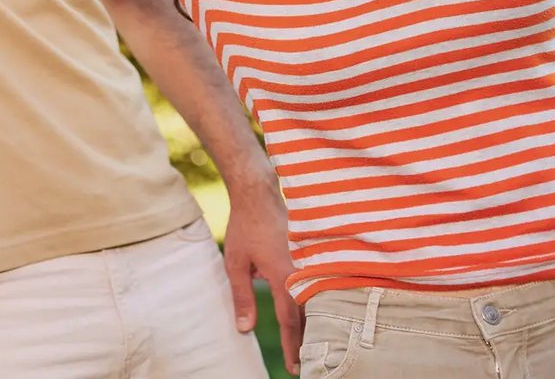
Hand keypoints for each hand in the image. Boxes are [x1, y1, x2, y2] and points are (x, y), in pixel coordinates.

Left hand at [222, 182, 301, 374]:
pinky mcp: (312, 256)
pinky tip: (316, 315)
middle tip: (306, 365)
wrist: (260, 194)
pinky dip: (318, 304)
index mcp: (283, 278)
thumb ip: (242, 297)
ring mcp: (310, 263)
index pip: (290, 322)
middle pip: (310, 316)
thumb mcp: (235, 264)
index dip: (292, 347)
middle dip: (308, 342)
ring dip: (315, 325)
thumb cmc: (245, 228)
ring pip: (318, 302)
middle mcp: (303, 273)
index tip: (293, 368)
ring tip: (312, 346)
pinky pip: (319, 286)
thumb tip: (244, 329)